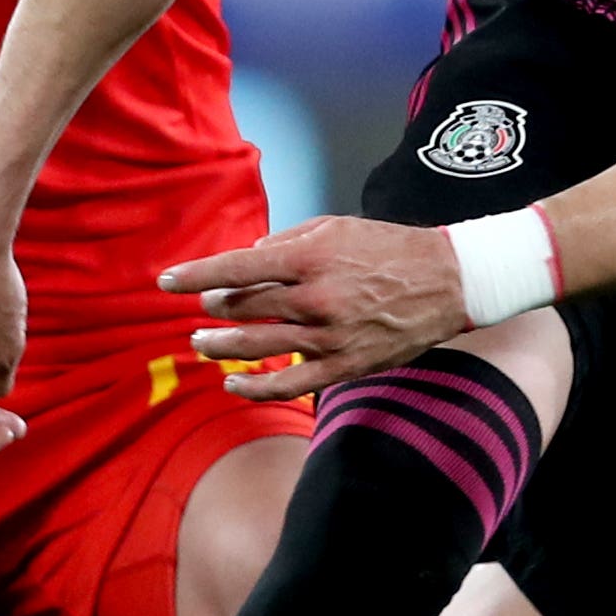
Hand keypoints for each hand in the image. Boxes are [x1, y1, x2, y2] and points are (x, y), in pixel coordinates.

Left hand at [164, 215, 468, 398]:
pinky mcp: (344, 366)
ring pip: (257, 347)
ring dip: (221, 346)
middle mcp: (315, 298)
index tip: (166, 281)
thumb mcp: (336, 227)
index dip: (195, 275)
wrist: (448, 282)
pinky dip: (254, 388)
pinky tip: (233, 383)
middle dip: (213, 309)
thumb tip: (247, 259)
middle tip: (202, 309)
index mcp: (310, 258)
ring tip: (202, 343)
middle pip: (242, 308)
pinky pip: (288, 385)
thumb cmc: (388, 248)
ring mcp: (329, 336)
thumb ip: (286, 243)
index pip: (236, 268)